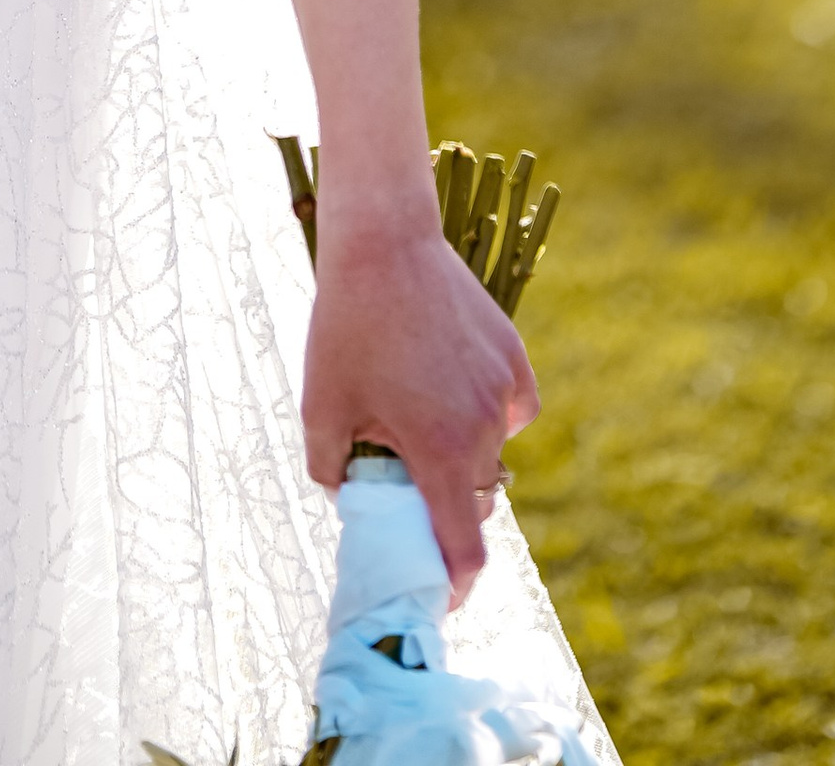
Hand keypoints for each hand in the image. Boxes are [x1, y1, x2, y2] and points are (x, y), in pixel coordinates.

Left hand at [303, 204, 539, 605]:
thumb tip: (353, 499)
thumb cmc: (346, 325)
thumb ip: (335, 471)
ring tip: (418, 418)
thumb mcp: (322, 408)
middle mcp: (482, 427)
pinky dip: (488, 416)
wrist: (384, 240)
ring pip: (492, 452)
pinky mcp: (513, 356)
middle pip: (476, 500)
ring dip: (463, 456)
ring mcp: (503, 389)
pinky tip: (452, 391)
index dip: (455, 585)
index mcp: (440, 451)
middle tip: (410, 491)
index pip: (464, 549)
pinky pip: (510, 410)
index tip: (443, 595)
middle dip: (448, 510)